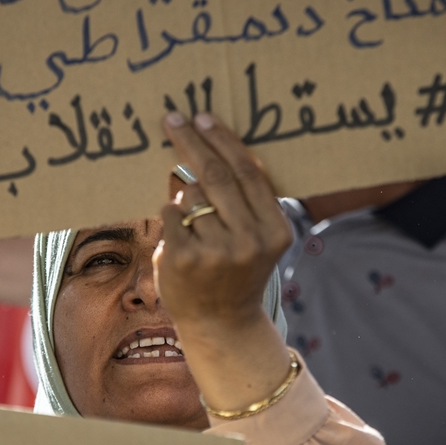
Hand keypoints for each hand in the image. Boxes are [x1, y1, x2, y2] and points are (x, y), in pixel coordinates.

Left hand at [155, 112, 295, 413]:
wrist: (220, 326)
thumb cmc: (233, 273)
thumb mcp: (251, 238)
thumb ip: (237, 201)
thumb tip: (203, 149)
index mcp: (274, 229)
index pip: (249, 172)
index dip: (224, 141)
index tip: (203, 118)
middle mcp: (250, 239)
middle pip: (217, 175)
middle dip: (191, 142)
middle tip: (172, 120)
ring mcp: (218, 251)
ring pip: (191, 194)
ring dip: (183, 191)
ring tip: (188, 208)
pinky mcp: (186, 258)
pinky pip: (171, 214)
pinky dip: (171, 214)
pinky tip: (178, 228)